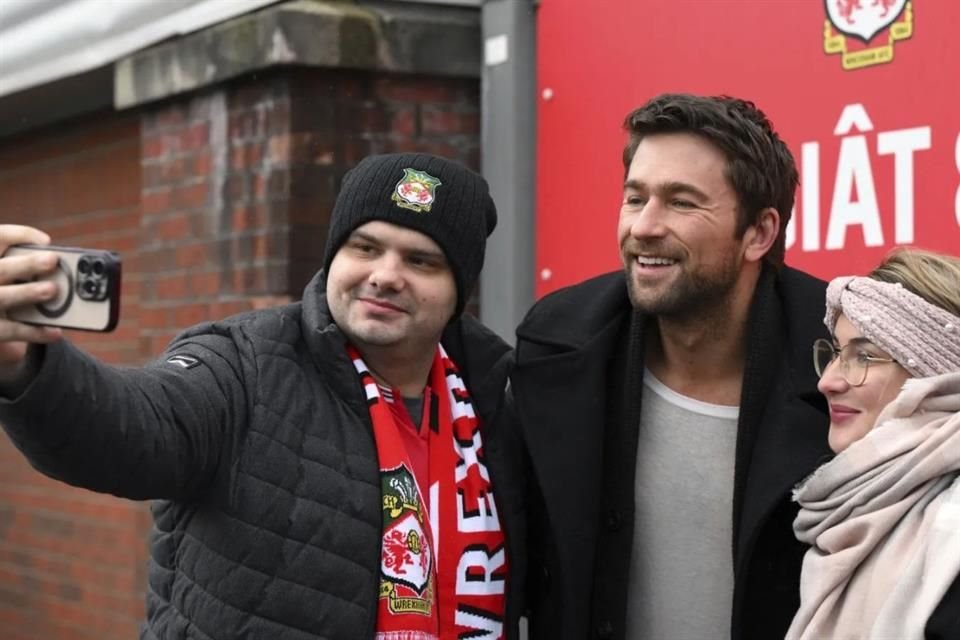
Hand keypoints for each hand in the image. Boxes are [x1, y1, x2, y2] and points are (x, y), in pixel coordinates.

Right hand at [0, 225, 62, 372]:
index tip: (46, 241)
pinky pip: (11, 330)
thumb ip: (30, 269)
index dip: (19, 235)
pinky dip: (34, 331)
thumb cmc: (13, 293)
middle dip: (27, 264)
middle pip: (2, 269)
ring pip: (2, 297)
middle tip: (52, 260)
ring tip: (52, 290)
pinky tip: (56, 331)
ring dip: (27, 293)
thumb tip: (64, 268)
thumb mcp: (16, 278)